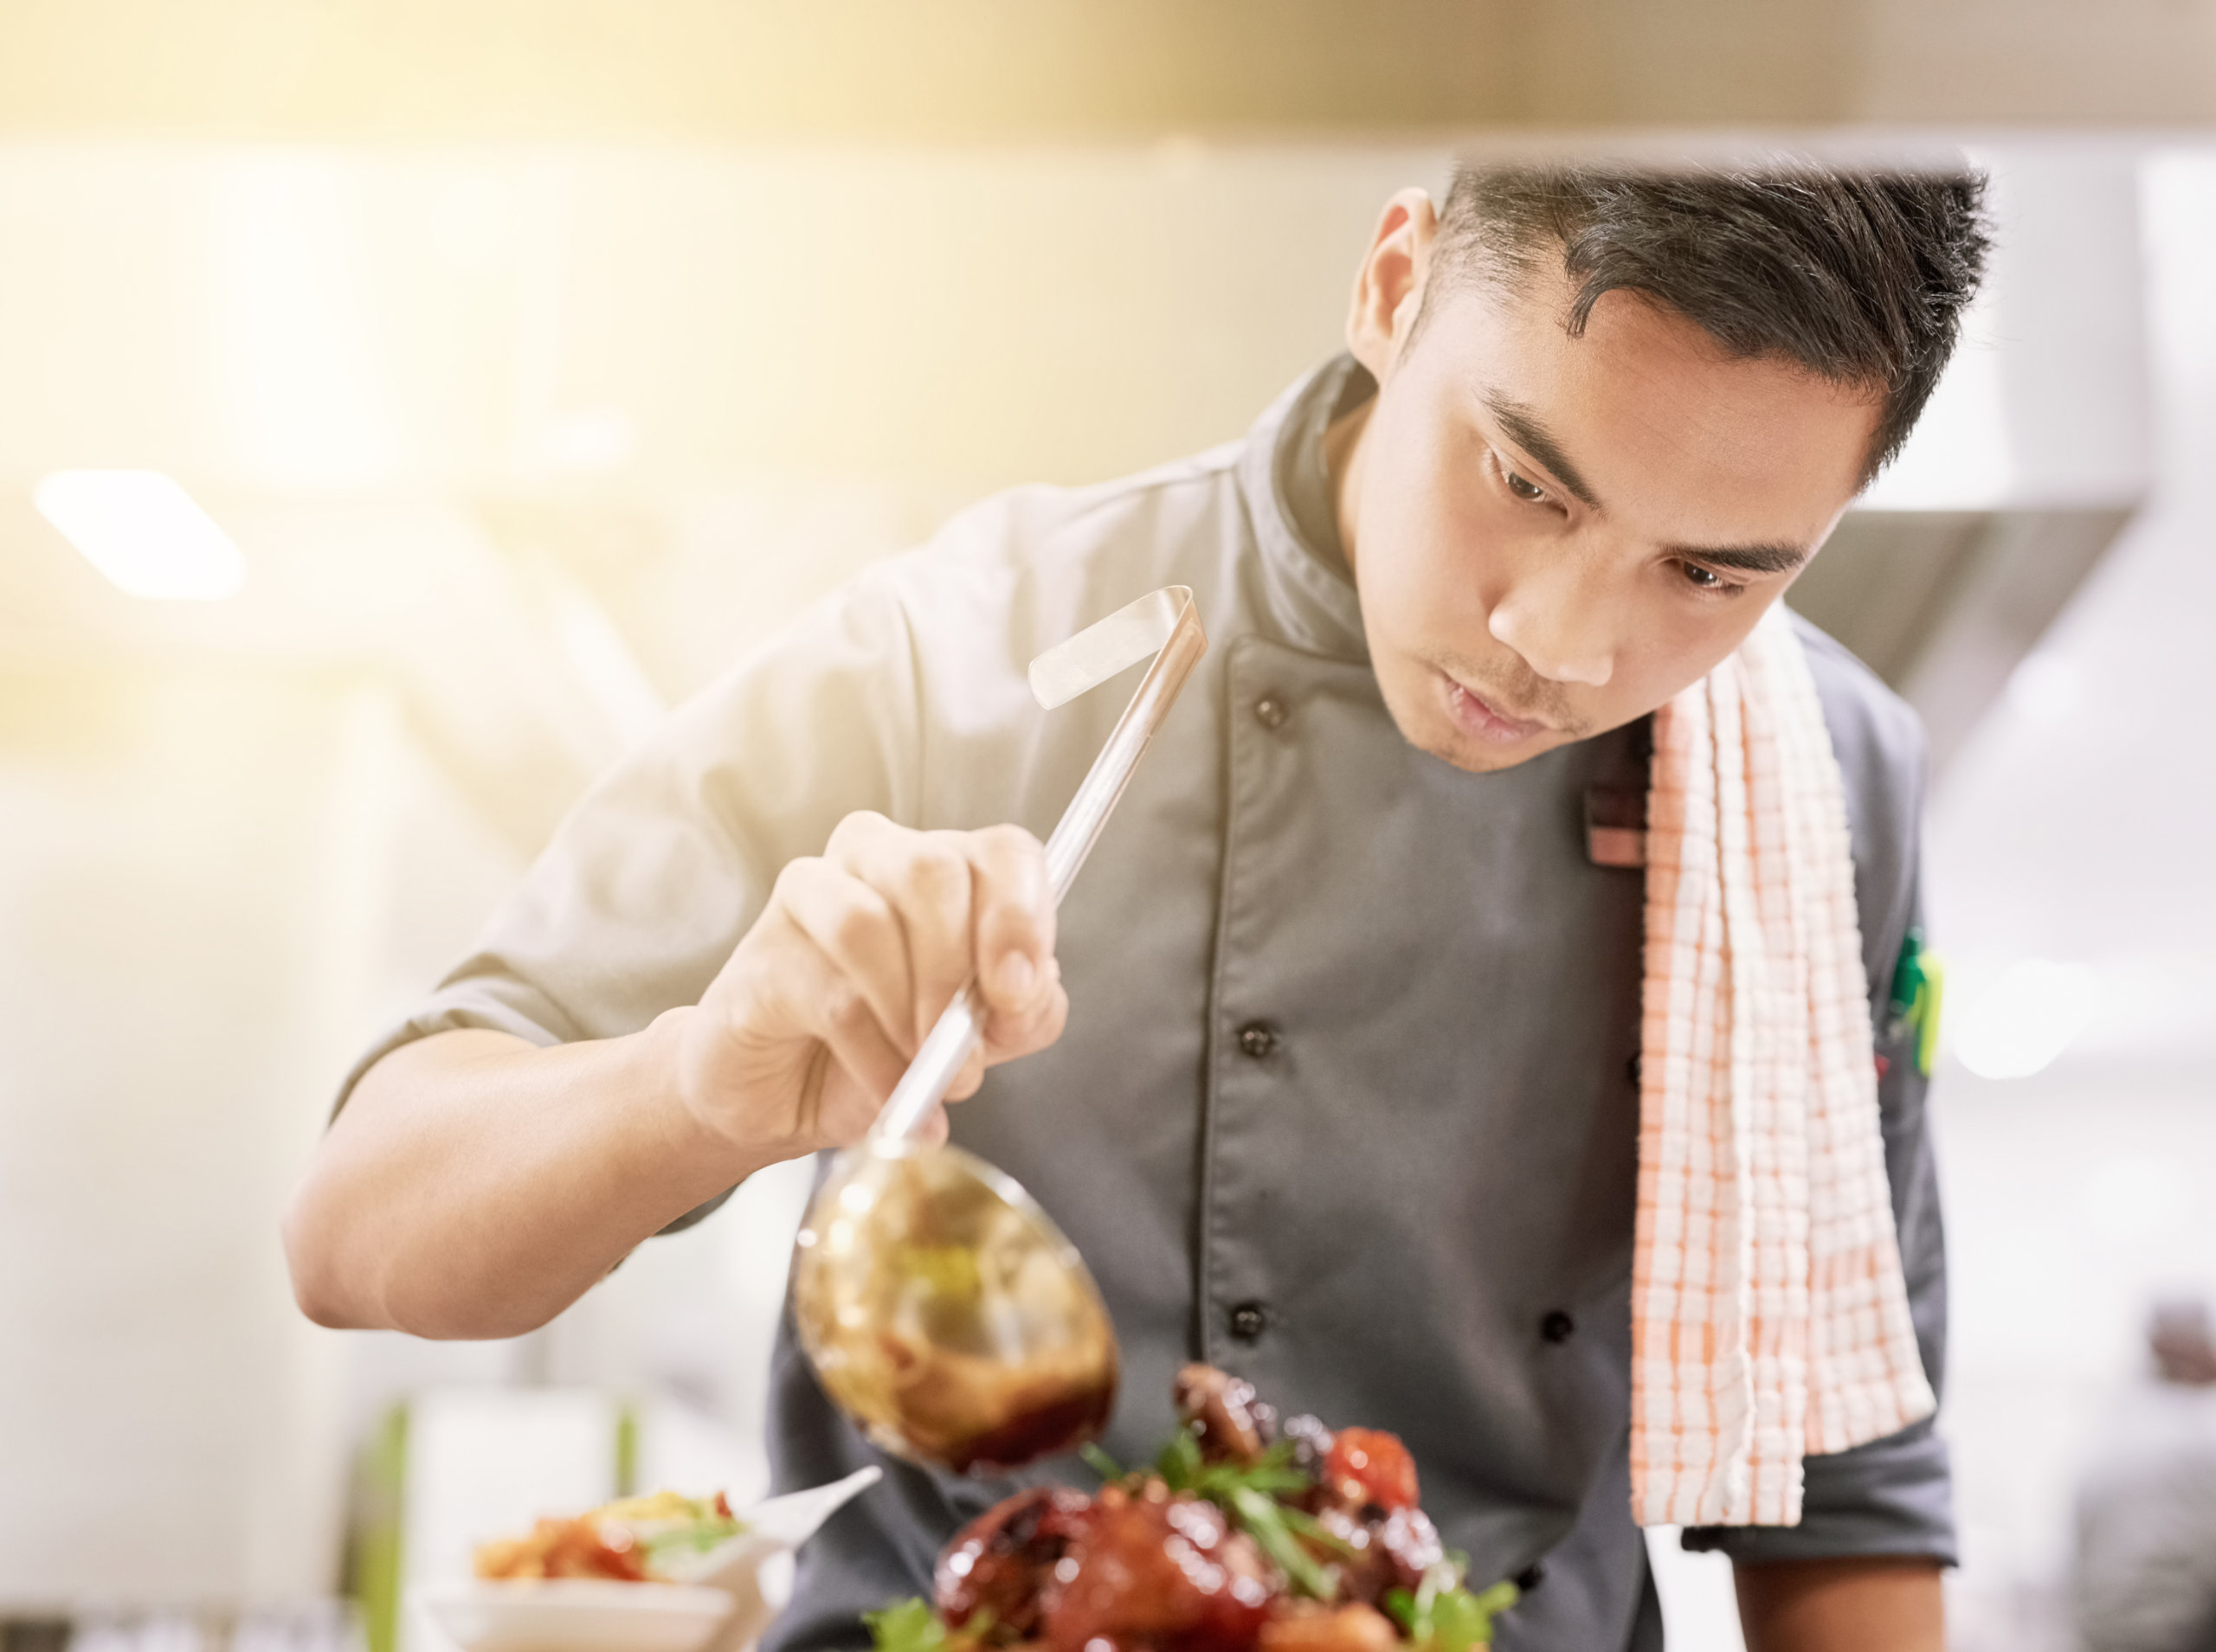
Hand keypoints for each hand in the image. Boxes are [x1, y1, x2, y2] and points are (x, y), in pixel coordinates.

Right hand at [672, 811, 1067, 1161]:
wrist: (785, 1099)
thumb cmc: (881, 1048)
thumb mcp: (977, 1038)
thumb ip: (1023, 1012)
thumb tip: (1027, 998)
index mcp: (946, 866)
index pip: (1004, 852)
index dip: (1020, 918)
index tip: (1017, 992)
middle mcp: (878, 856)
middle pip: (934, 870)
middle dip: (957, 972)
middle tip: (963, 1048)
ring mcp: (812, 895)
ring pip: (870, 923)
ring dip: (909, 1014)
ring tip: (921, 1070)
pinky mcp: (764, 954)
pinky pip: (831, 995)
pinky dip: (873, 1054)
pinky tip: (887, 1087)